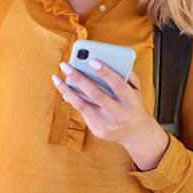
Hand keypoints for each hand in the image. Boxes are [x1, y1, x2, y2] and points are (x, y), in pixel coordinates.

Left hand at [52, 61, 169, 169]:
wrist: (135, 132)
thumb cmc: (132, 103)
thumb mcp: (136, 89)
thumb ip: (125, 74)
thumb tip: (106, 61)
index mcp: (131, 101)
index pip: (118, 84)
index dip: (105, 72)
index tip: (91, 60)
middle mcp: (119, 114)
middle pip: (96, 94)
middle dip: (79, 78)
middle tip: (65, 65)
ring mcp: (108, 124)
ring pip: (83, 105)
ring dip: (67, 90)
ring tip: (56, 78)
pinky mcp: (98, 130)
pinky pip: (82, 111)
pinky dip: (71, 99)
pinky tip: (64, 89)